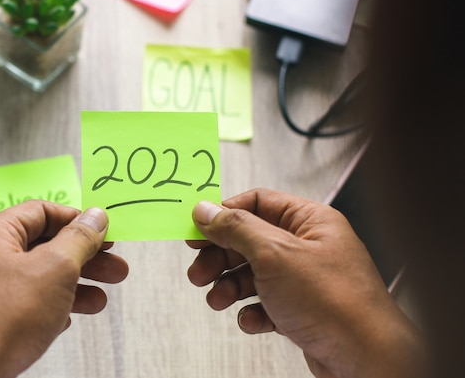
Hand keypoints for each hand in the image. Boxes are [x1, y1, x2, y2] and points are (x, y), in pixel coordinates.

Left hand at [0, 201, 127, 377]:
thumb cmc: (2, 319)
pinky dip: (50, 307)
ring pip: (37, 279)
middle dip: (84, 259)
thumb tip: (95, 216)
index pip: (41, 212)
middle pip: (44, 247)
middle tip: (114, 268)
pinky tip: (68, 318)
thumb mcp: (56, 268)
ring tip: (100, 301)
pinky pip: (24, 305)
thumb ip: (79, 239)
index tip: (104, 232)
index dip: (77, 220)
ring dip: (74, 286)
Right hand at [187, 188, 425, 377]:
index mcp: (310, 221)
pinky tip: (252, 319)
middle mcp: (308, 247)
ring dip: (230, 286)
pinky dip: (252, 311)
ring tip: (218, 299)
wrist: (366, 359)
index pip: (257, 202)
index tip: (197, 229)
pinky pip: (266, 303)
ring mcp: (305, 280)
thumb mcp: (275, 253)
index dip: (224, 214)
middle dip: (220, 256)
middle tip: (199, 271)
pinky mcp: (301, 310)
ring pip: (253, 274)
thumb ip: (236, 228)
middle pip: (249, 240)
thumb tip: (207, 210)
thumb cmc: (335, 302)